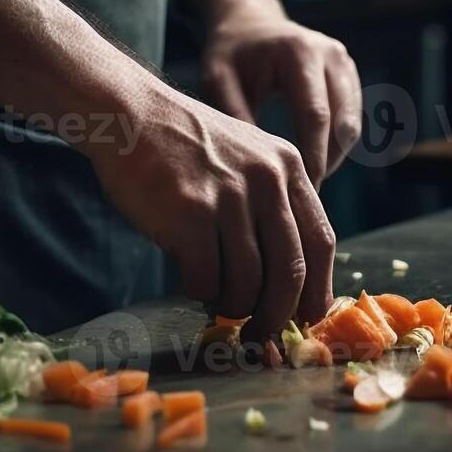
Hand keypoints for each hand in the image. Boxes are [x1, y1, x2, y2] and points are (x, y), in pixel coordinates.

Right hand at [86, 83, 335, 342]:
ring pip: (248, 281)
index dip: (317, 289)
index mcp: (289, 167)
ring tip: (222, 310)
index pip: (321, 241)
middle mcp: (267, 180)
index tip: (307, 318)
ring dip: (236, 308)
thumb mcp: (248, 156)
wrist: (131, 114)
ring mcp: (229, 196)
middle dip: (278, 315)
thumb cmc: (186, 148)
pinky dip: (201, 294)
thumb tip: (288, 279)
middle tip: (264, 336)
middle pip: (290, 270)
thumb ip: (273, 204)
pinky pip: (205, 278)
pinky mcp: (190, 213)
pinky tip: (192, 287)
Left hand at [184, 0, 362, 185]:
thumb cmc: (229, 54)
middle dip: (325, 163)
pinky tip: (310, 163)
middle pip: (342, 124)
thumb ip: (237, 117)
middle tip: (303, 195)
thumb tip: (260, 168)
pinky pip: (350, 119)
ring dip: (332, 157)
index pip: (316, 116)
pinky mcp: (349, 74)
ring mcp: (345, 63)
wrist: (248, 22)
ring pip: (351, 126)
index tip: (299, 191)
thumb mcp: (219, 81)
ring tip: (304, 182)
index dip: (311, 159)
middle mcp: (331, 54)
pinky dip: (334, 144)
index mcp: (300, 52)